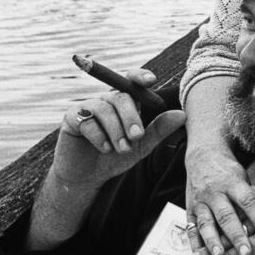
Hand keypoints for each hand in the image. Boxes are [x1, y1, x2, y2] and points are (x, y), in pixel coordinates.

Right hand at [55, 69, 185, 188]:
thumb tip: (182, 114)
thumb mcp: (142, 146)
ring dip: (116, 131)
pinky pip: (86, 120)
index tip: (151, 80)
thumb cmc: (116, 157)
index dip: (140, 76)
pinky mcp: (71, 118)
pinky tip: (104, 149)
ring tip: (122, 150)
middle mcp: (106, 100)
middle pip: (121, 96)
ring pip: (105, 108)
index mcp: (125, 102)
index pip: (132, 81)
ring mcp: (87, 107)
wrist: (88, 177)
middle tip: (137, 137)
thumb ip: (160, 130)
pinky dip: (98, 135)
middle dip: (131, 117)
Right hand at [185, 143, 254, 254]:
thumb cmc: (229, 172)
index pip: (248, 202)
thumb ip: (248, 200)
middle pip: (227, 216)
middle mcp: (215, 192)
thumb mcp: (243, 178)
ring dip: (212, 241)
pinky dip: (194, 244)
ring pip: (206, 223)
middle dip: (236, 236)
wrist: (204, 156)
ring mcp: (200, 201)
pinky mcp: (189, 208)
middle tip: (246, 252)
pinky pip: (190, 228)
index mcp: (233, 183)